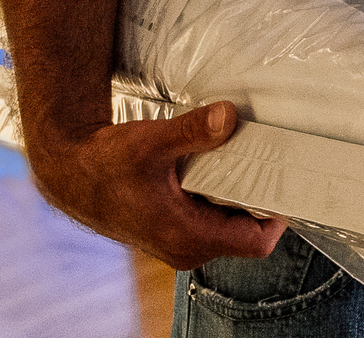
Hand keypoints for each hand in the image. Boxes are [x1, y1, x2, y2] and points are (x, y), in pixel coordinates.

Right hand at [25, 101, 286, 271]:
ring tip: (253, 160)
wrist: (70, 174)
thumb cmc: (105, 163)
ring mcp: (179, 242)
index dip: (280, 215)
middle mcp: (186, 248)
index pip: (257, 242)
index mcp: (187, 237)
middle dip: (264, 200)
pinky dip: (223, 197)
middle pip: (248, 233)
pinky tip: (223, 167)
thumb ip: (193, 130)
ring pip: (231, 226)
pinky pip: (214, 219)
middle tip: (278, 161)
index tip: (293, 182)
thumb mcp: (151, 142)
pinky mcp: (173, 231)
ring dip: (242, 197)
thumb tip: (230, 116)